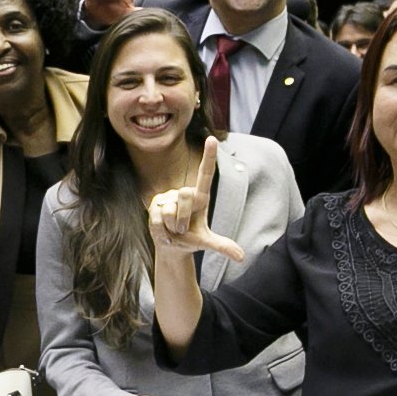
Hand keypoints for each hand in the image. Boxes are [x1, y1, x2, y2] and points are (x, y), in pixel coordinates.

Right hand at [145, 137, 247, 262]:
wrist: (171, 246)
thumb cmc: (191, 239)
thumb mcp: (207, 243)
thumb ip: (223, 246)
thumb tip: (241, 257)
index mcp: (200, 197)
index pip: (205, 173)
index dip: (208, 156)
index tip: (212, 138)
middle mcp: (184, 192)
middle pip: (185, 194)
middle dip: (183, 218)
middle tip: (182, 229)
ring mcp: (169, 196)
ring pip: (170, 208)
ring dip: (172, 225)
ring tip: (172, 228)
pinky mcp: (155, 202)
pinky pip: (158, 215)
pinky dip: (161, 228)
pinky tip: (162, 228)